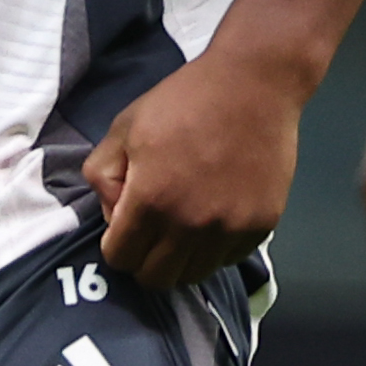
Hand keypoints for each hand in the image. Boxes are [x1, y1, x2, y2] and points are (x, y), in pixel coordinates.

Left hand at [86, 48, 304, 288]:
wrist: (252, 86)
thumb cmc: (182, 101)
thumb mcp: (124, 128)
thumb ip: (104, 176)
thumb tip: (113, 214)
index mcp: (151, 200)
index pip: (120, 259)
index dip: (115, 246)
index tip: (124, 228)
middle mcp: (191, 225)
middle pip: (157, 279)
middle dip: (144, 260)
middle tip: (150, 232)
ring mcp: (230, 229)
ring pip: (195, 275)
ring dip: (181, 258)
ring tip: (181, 223)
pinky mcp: (261, 226)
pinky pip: (228, 258)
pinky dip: (214, 247)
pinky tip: (212, 215)